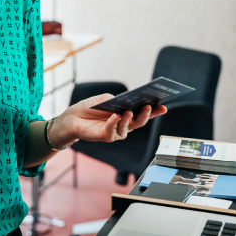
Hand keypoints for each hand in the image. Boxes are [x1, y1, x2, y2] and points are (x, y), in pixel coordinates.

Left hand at [50, 94, 167, 145]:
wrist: (72, 117)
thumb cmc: (90, 108)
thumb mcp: (104, 99)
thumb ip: (116, 100)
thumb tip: (125, 100)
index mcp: (127, 114)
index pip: (143, 113)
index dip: (155, 111)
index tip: (164, 106)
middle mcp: (124, 125)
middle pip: (139, 122)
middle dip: (146, 115)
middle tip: (149, 106)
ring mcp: (116, 132)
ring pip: (127, 128)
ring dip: (129, 119)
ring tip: (129, 111)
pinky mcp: (106, 136)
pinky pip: (112, 131)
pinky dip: (114, 123)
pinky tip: (115, 116)